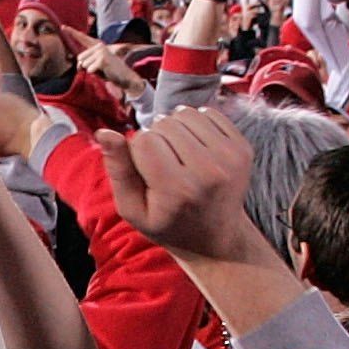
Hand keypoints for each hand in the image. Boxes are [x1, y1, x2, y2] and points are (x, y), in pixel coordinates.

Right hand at [96, 108, 263, 263]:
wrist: (215, 236)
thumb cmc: (167, 222)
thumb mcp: (133, 208)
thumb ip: (118, 171)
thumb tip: (105, 133)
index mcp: (177, 191)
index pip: (144, 140)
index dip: (138, 151)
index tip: (147, 172)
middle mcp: (208, 172)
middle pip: (165, 123)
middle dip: (156, 137)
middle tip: (164, 165)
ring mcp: (230, 158)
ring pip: (186, 113)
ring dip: (175, 127)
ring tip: (177, 153)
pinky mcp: (243, 148)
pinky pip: (208, 112)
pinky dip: (196, 123)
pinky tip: (195, 147)